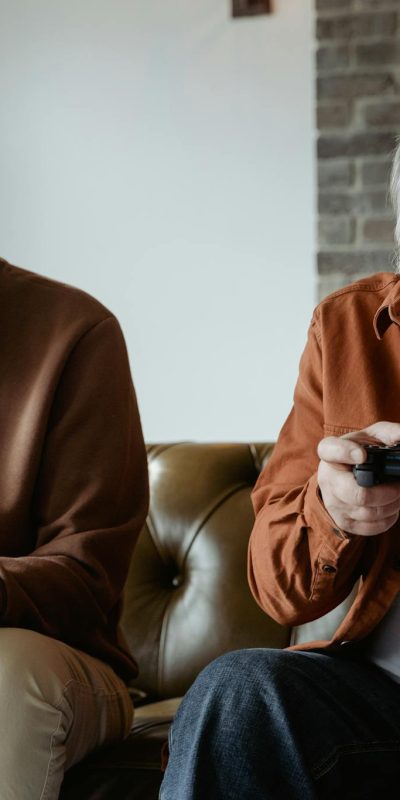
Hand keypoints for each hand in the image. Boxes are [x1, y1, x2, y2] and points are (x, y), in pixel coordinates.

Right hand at [317, 421, 399, 535]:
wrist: (343, 477)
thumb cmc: (361, 453)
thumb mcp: (372, 437)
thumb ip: (390, 433)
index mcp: (330, 452)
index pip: (331, 451)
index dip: (346, 453)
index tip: (362, 455)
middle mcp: (327, 479)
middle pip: (360, 494)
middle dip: (389, 492)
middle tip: (398, 484)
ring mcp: (334, 504)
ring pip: (370, 513)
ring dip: (393, 504)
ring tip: (397, 493)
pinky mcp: (344, 522)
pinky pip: (373, 526)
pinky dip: (389, 517)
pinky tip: (390, 505)